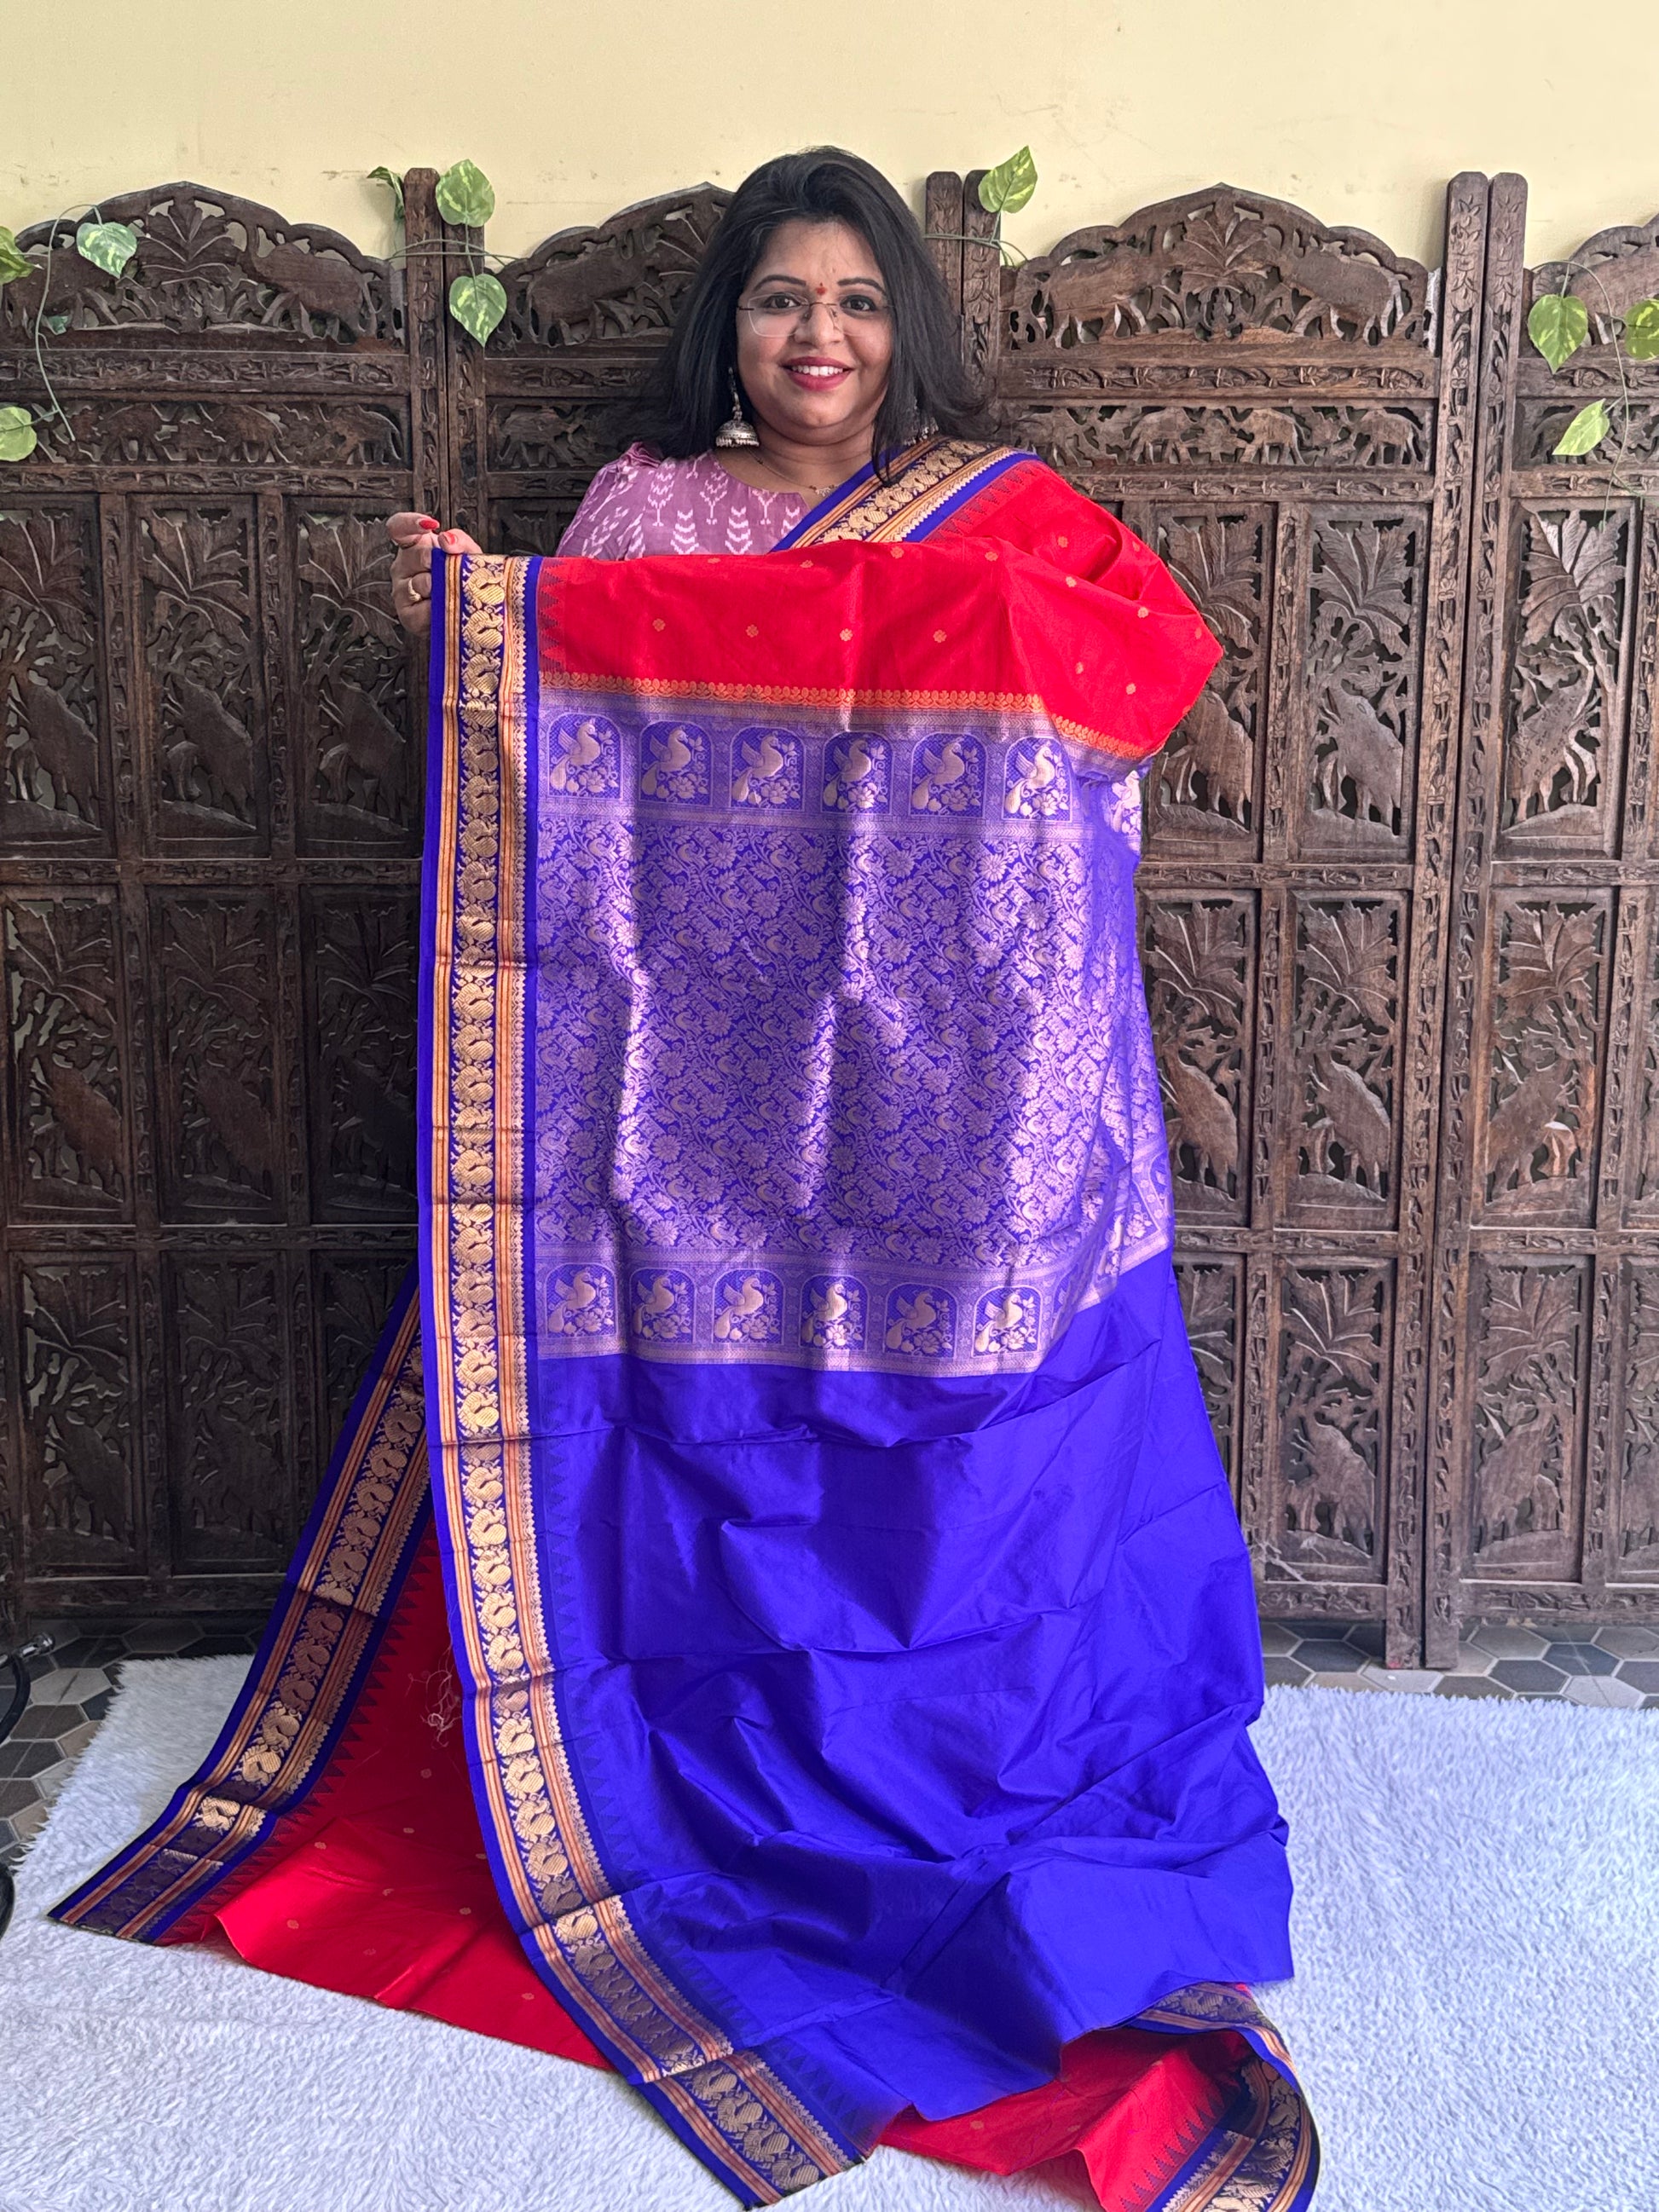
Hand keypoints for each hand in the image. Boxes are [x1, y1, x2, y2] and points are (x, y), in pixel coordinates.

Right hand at [386, 512, 482, 638]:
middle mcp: (404, 566)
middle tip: (454, 571)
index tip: (430, 524)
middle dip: (440, 562)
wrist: (468, 615)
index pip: (398, 527)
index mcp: (414, 546)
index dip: (409, 522)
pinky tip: (448, 609)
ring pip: (421, 583)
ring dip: (443, 588)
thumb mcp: (469, 556)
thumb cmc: (464, 581)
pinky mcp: (407, 614)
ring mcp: (402, 590)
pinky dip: (440, 609)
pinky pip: (422, 610)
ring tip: (455, 593)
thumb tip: (447, 539)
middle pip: (416, 556)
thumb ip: (460, 541)